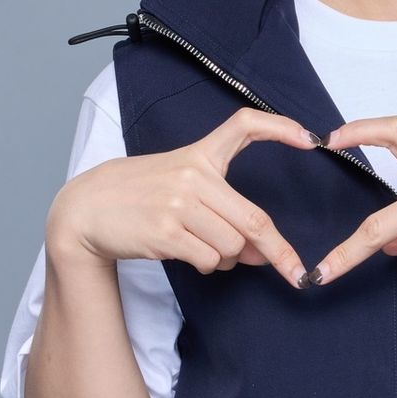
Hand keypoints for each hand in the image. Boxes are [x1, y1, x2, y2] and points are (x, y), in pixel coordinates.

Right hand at [46, 105, 321, 289]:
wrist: (86, 210)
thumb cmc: (138, 197)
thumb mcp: (179, 185)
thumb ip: (224, 211)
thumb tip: (262, 251)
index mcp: (199, 155)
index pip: (244, 125)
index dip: (281, 128)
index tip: (310, 139)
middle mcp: (192, 176)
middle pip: (253, 219)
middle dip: (277, 251)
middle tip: (294, 272)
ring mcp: (179, 204)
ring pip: (233, 246)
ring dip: (228, 259)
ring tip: (202, 248)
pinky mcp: (166, 232)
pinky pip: (210, 260)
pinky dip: (208, 266)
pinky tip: (188, 254)